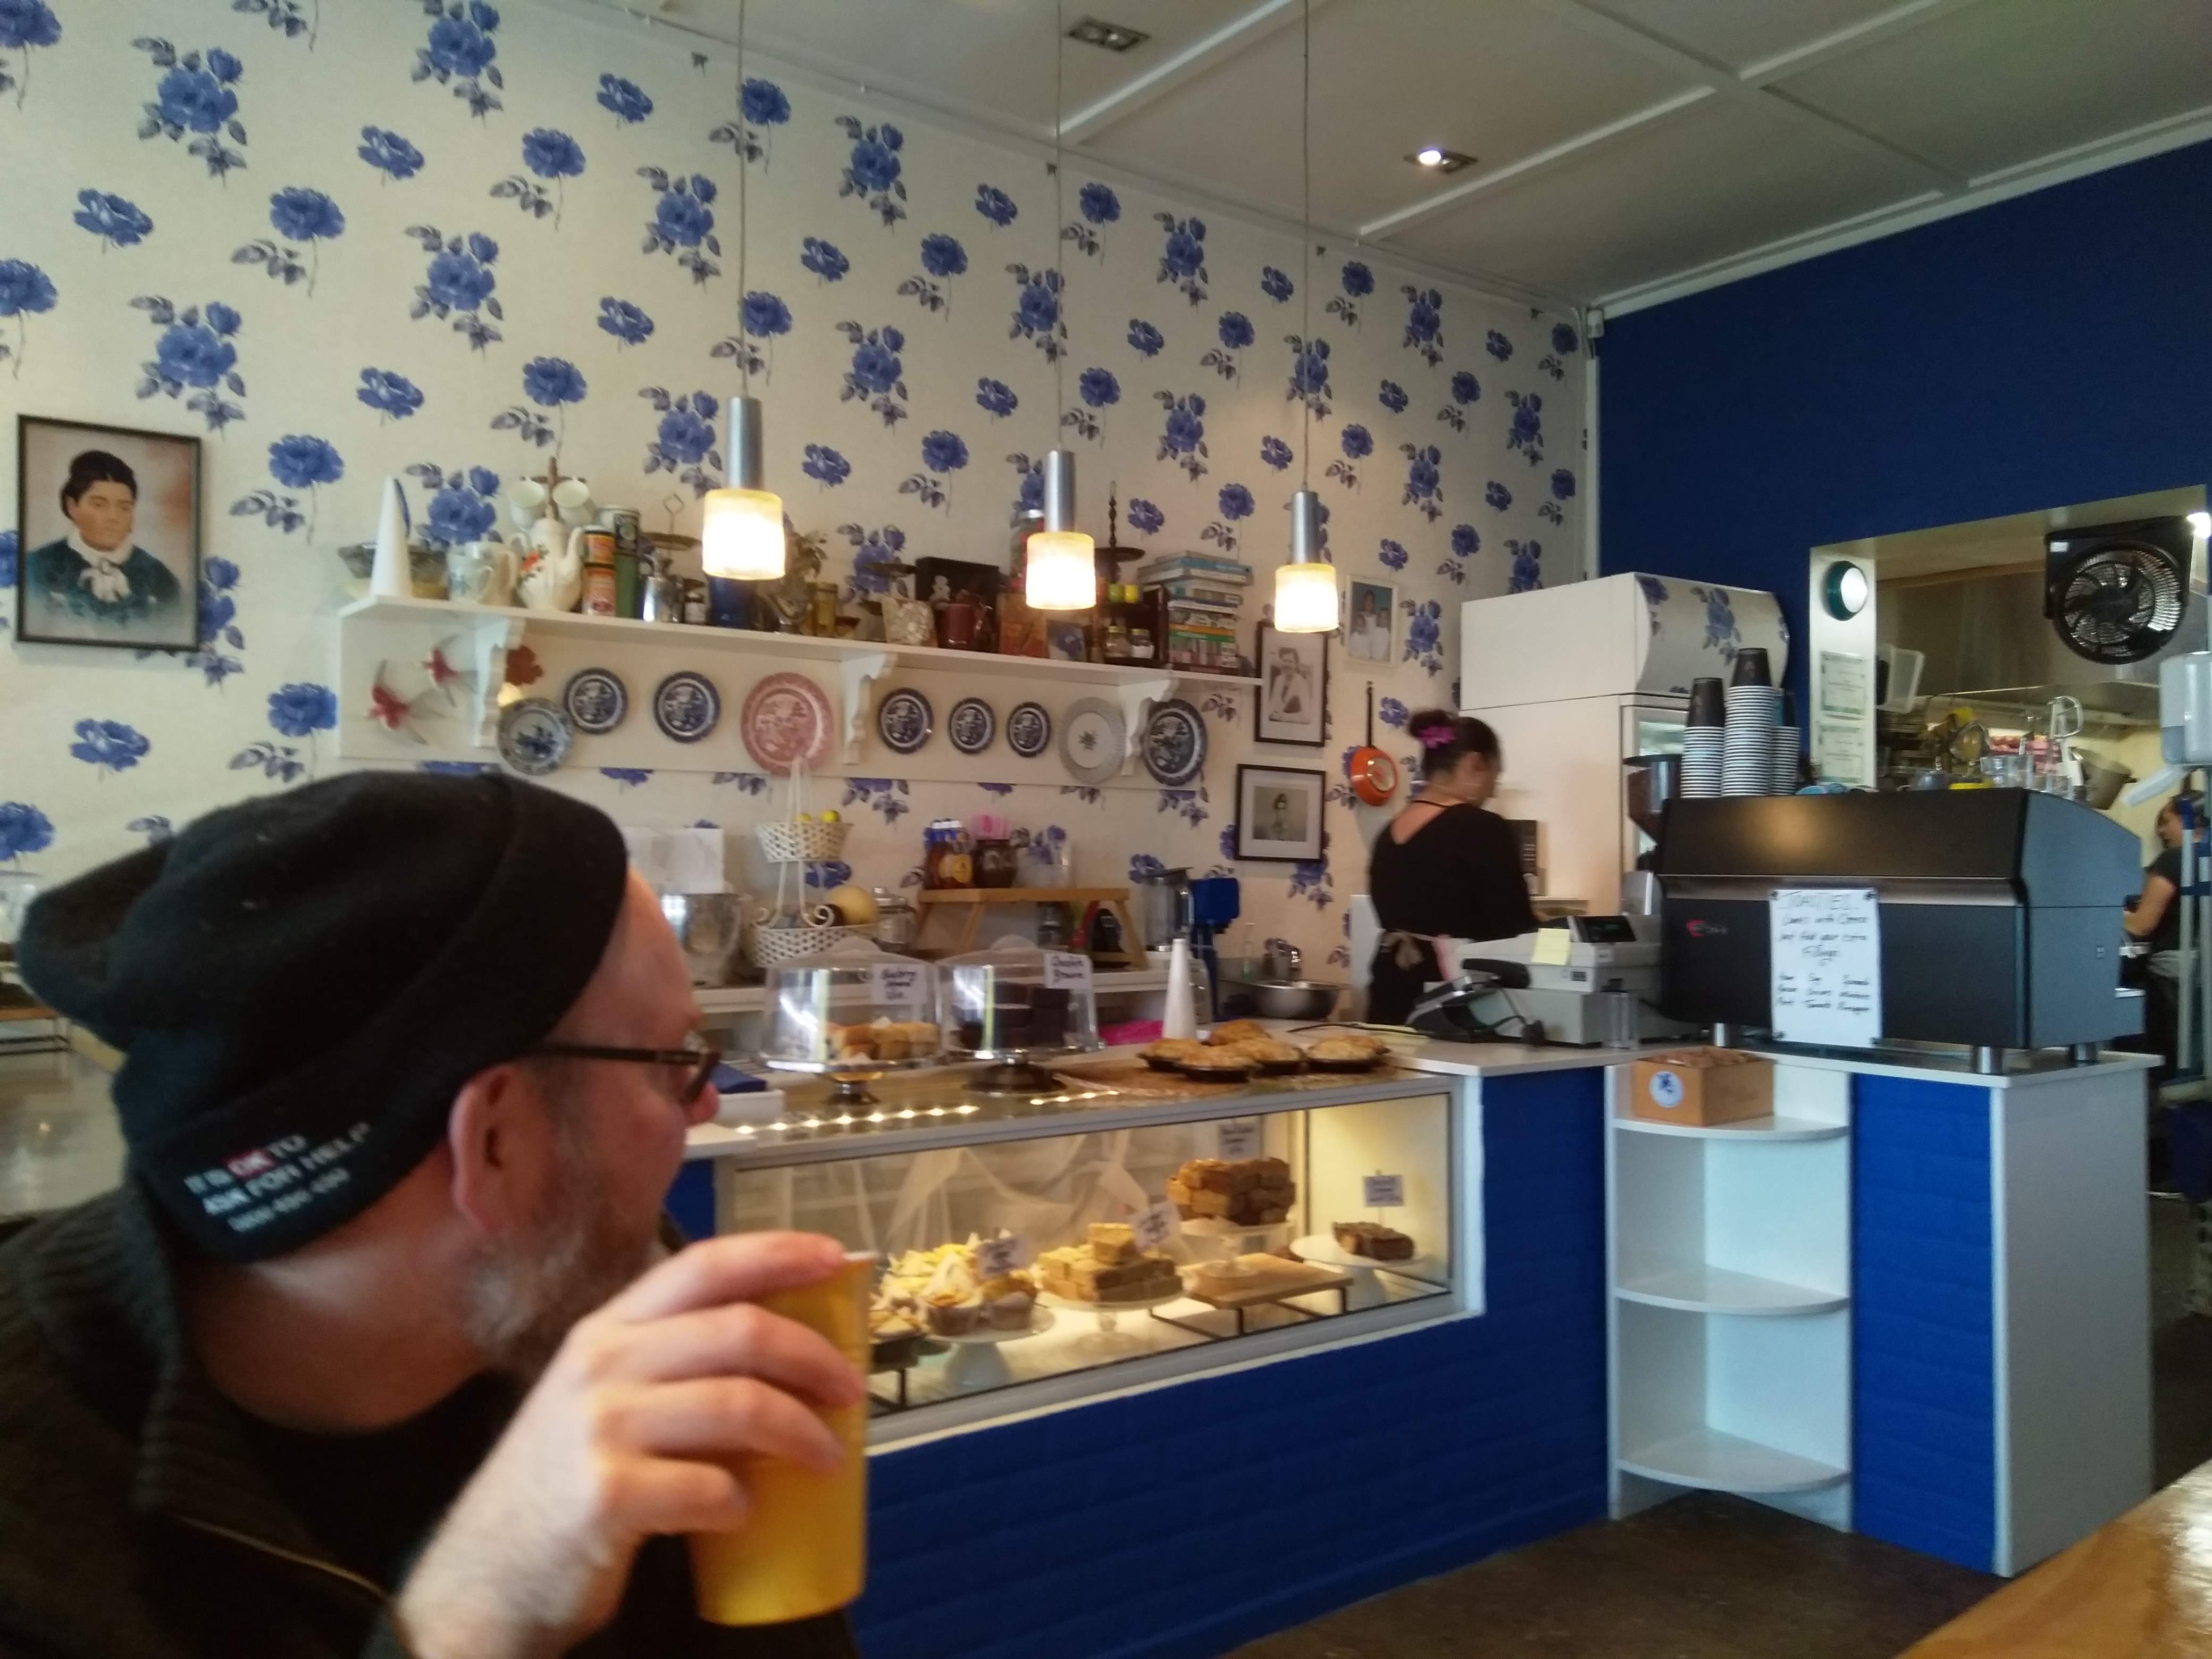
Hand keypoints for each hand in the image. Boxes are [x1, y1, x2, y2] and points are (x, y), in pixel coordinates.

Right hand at [392, 1232, 863, 1658]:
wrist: (484, 1574)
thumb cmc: (563, 1479)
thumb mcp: (602, 1397)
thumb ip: (670, 1362)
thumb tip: (786, 1348)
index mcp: (607, 1328)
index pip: (704, 1265)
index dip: (777, 1254)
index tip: (837, 1260)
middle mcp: (601, 1363)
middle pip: (739, 1332)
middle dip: (814, 1356)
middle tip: (851, 1389)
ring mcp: (600, 1427)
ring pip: (740, 1406)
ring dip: (801, 1434)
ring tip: (826, 1459)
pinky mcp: (607, 1496)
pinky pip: (710, 1488)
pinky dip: (741, 1502)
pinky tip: (740, 1512)